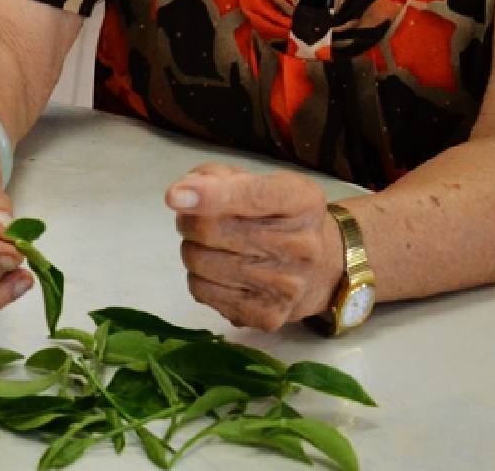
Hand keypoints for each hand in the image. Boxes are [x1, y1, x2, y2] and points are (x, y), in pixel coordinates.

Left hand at [167, 163, 344, 331]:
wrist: (320, 269)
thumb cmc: (274, 216)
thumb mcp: (256, 181)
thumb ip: (216, 177)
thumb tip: (182, 196)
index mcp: (301, 200)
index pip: (253, 196)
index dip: (210, 196)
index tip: (174, 196)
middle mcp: (302, 244)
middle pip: (212, 229)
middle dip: (190, 221)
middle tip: (196, 220)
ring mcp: (287, 285)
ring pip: (200, 261)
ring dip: (193, 249)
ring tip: (213, 247)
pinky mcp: (268, 316)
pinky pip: (201, 291)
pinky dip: (199, 277)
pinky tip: (221, 272)